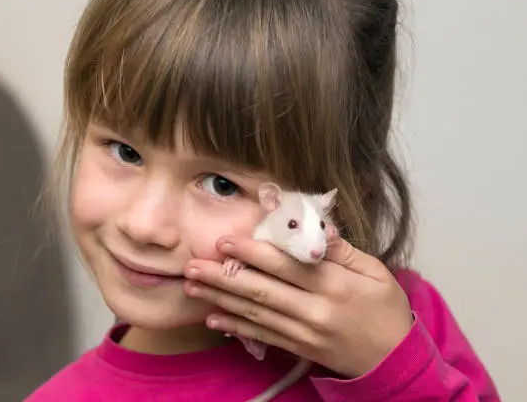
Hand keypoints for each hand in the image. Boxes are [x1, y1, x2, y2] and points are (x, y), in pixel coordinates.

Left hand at [183, 234, 413, 377]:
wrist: (394, 358)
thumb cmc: (385, 308)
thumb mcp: (375, 272)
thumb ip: (342, 251)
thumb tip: (317, 227)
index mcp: (335, 285)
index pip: (286, 265)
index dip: (253, 252)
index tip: (224, 241)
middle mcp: (315, 310)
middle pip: (262, 290)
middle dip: (223, 277)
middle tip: (191, 266)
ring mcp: (304, 333)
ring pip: (256, 313)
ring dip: (220, 299)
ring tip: (192, 287)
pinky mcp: (299, 348)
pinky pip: (263, 336)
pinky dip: (237, 327)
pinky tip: (214, 318)